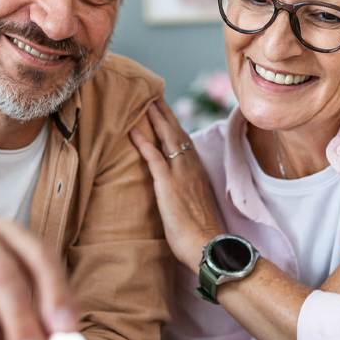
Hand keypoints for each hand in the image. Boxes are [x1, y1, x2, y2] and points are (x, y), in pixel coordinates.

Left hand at [129, 100, 225, 271]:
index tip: (166, 111)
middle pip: (176, 133)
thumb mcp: (195, 206)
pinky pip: (153, 157)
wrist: (207, 245)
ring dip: (155, 118)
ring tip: (144, 101)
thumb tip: (178, 194)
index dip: (174, 126)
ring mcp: (180, 174)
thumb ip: (187, 194)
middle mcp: (191, 168)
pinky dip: (142, 141)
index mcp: (198, 172)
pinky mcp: (168, 184)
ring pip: (166, 138)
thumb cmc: (201, 234)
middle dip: (164, 113)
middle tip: (154, 95)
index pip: (185, 142)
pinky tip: (132, 130)